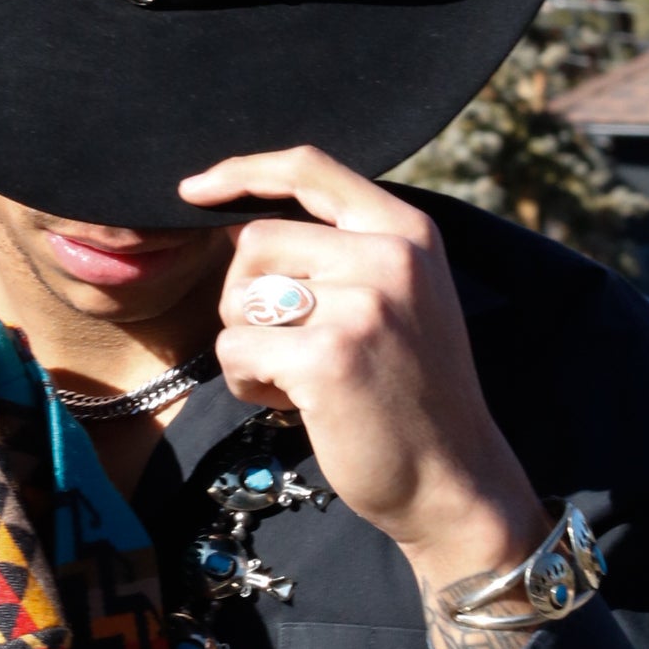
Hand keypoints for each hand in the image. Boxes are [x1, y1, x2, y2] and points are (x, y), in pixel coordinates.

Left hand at [179, 147, 548, 648]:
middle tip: (289, 347)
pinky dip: (245, 382)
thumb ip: (346, 252)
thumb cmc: (413, 392)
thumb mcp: (405, 297)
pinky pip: (234, 350)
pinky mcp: (327, 358)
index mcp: (409, 231)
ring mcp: (361, 306)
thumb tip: (241, 228)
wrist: (454, 479)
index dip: (243, 172)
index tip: (195, 190)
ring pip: (239, 299)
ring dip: (248, 344)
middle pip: (256, 241)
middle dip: (246, 298)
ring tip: (298, 379)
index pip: (311, 168)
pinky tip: (291, 404)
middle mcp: (390, 258)